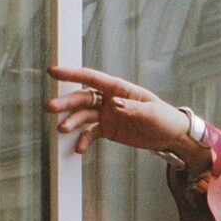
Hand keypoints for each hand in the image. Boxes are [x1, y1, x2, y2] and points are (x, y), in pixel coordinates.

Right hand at [45, 64, 198, 162]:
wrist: (170, 136)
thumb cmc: (164, 118)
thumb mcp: (151, 113)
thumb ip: (132, 108)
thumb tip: (113, 103)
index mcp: (118, 88)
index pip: (91, 78)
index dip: (71, 74)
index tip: (53, 71)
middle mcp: (108, 99)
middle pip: (82, 98)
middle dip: (65, 102)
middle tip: (50, 107)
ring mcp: (106, 115)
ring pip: (83, 116)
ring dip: (71, 122)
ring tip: (62, 129)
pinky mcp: (107, 130)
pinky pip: (90, 133)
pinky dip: (83, 140)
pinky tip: (78, 148)